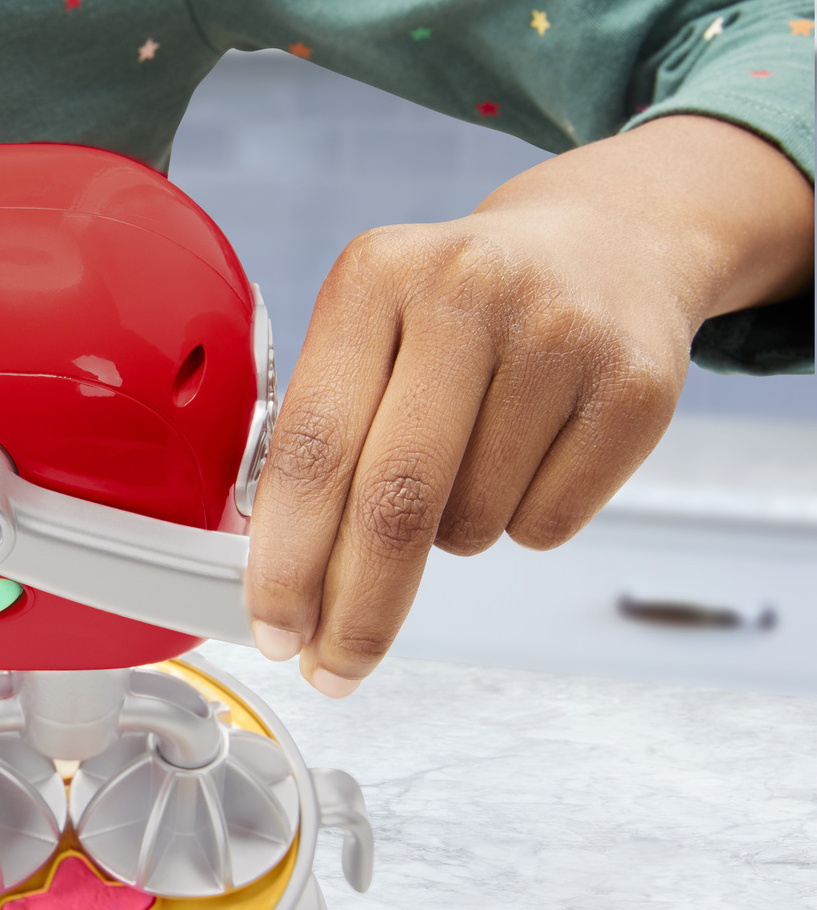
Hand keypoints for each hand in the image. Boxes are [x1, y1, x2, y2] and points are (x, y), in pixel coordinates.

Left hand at [243, 115, 812, 695]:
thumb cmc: (458, 311)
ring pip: (471, 523)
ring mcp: (560, 335)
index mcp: (374, 277)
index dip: (286, 559)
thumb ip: (323, 430)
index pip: (312, 448)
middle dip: (355, 608)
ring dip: (448, 540)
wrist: (611, 242)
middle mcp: (465, 293)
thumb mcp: (372, 324)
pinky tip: (529, 455)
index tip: (273, 630)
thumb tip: (280, 577)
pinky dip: (520, 525)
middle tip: (332, 668)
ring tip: (465, 467)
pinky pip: (547, 523)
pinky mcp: (637, 385)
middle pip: (393, 503)